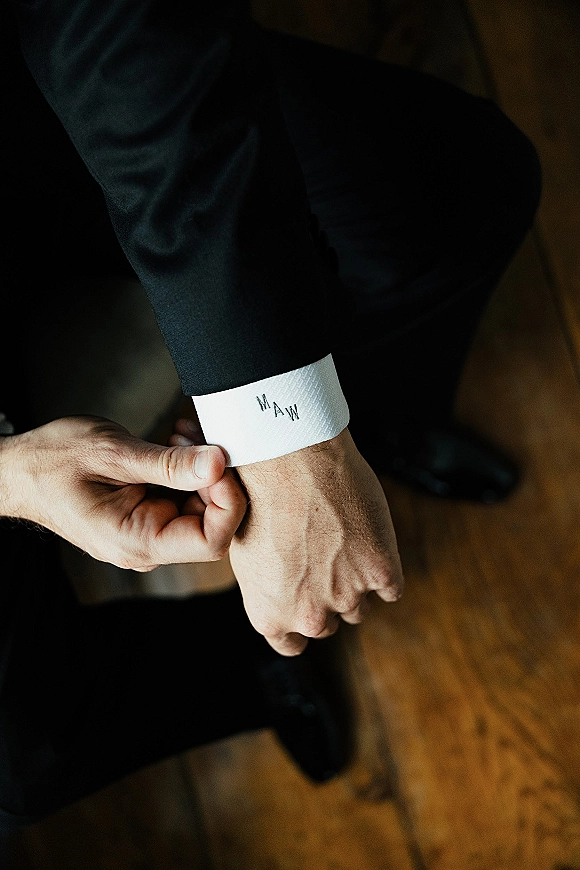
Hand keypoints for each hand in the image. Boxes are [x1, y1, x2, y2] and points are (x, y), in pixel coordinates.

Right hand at [0, 416, 246, 569]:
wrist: (20, 468)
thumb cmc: (52, 462)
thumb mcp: (114, 454)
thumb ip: (170, 464)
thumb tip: (220, 463)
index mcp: (137, 541)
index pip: (211, 541)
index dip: (228, 502)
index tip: (220, 462)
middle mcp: (146, 546)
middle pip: (212, 522)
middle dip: (214, 476)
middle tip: (193, 435)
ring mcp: (148, 532)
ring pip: (201, 506)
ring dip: (201, 467)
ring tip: (178, 433)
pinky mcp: (148, 516)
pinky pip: (183, 498)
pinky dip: (187, 469)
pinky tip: (175, 441)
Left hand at [230, 428, 403, 655]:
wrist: (288, 458)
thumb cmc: (259, 495)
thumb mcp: (247, 550)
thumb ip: (269, 586)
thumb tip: (284, 591)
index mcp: (270, 615)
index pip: (291, 644)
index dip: (297, 621)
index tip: (303, 600)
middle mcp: (309, 615)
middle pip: (328, 624)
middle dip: (326, 597)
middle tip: (323, 558)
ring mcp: (347, 595)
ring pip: (361, 606)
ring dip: (355, 581)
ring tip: (341, 539)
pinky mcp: (381, 571)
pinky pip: (391, 588)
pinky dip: (383, 567)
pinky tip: (367, 537)